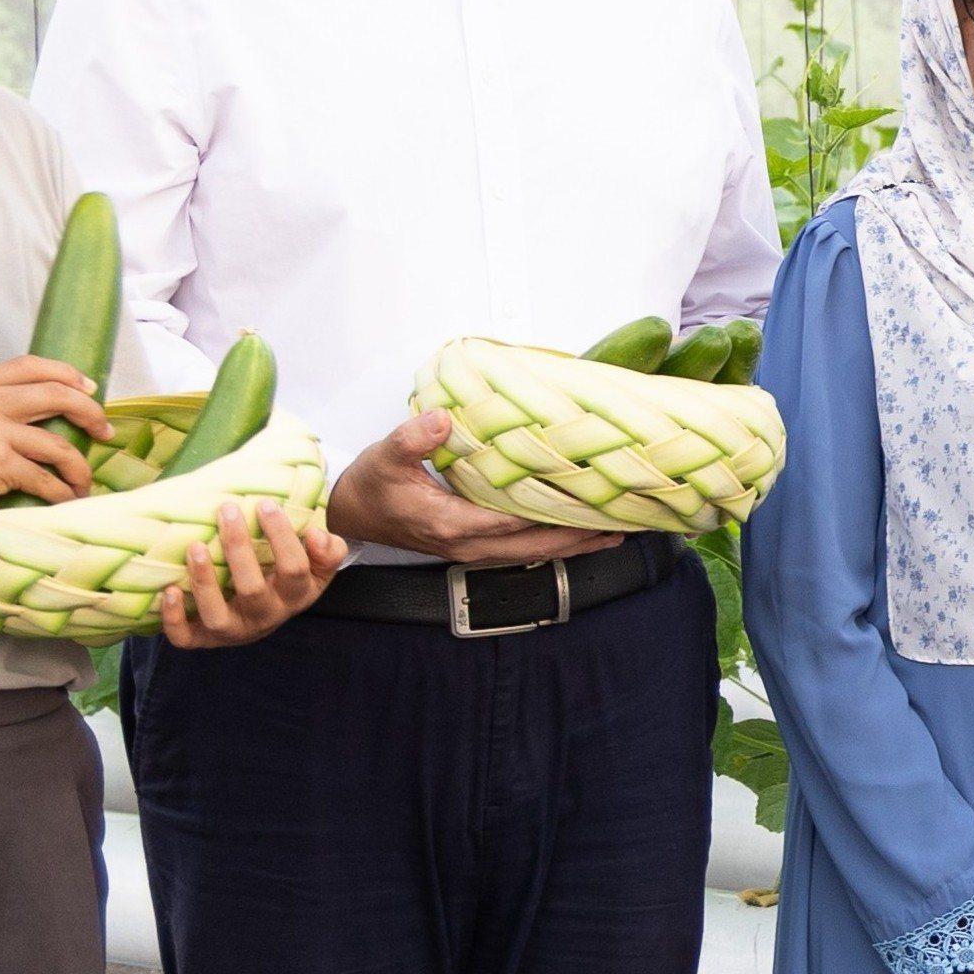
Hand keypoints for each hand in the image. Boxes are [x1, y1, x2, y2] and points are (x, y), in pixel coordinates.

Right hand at [0, 356, 102, 530]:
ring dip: (79, 467)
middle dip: (90, 412)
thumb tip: (27, 421)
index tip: (89, 388)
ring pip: (58, 443)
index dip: (67, 373)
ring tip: (84, 483)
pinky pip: (44, 478)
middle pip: (57, 394)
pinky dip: (61, 492)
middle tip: (105, 432)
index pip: (30, 364)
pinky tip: (65, 501)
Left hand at [157, 497, 350, 648]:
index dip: (281, 537)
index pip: (294, 569)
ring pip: (218, 616)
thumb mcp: (318, 565)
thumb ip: (329, 550)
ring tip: (195, 546)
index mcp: (295, 597)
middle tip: (227, 511)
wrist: (265, 614)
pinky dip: (174, 619)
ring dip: (204, 582)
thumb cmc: (286, 577)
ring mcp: (234, 631)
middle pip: (253, 589)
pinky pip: (186, 639)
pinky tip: (169, 590)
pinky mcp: (204, 639)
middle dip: (238, 548)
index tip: (265, 504)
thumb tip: (316, 535)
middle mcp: (265, 617)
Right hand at [329, 411, 612, 564]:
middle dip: (578, 538)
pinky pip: (523, 551)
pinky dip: (554, 545)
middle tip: (622, 524)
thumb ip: (413, 438)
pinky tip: (580, 535)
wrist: (351, 515)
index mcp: (450, 524)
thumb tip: (443, 418)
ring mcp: (472, 550)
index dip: (551, 512)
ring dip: (573, 546)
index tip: (587, 498)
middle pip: (534, 547)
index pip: (511, 521)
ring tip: (616, 534)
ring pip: (533, 555)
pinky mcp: (475, 547)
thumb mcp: (385, 455)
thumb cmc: (371, 484)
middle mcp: (467, 545)